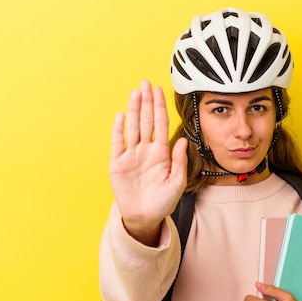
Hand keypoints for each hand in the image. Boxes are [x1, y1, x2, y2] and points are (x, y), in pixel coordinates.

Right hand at [109, 80, 187, 244]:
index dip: (160, 107)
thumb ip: (180, 161)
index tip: (160, 90)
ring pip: (132, 127)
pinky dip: (119, 129)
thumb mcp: (176, 183)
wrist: (144, 218)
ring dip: (133, 110)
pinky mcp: (117, 163)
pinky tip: (121, 115)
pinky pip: (118, 142)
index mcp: (161, 153)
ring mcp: (131, 155)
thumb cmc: (163, 202)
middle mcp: (146, 150)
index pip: (160, 124)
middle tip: (146, 83)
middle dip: (146, 102)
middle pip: (146, 120)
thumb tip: (184, 140)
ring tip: (135, 93)